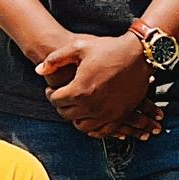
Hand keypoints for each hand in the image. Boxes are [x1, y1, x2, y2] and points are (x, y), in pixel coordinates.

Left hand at [38, 31, 153, 135]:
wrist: (139, 55)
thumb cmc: (108, 49)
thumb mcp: (78, 47)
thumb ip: (55, 60)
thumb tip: (38, 71)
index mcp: (79, 89)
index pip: (55, 100)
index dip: (50, 94)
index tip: (52, 89)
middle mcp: (92, 105)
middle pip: (66, 114)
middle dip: (61, 106)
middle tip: (62, 97)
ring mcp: (107, 113)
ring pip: (82, 126)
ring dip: (75, 118)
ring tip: (75, 107)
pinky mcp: (119, 116)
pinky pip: (102, 132)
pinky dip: (93, 128)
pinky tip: (90, 118)